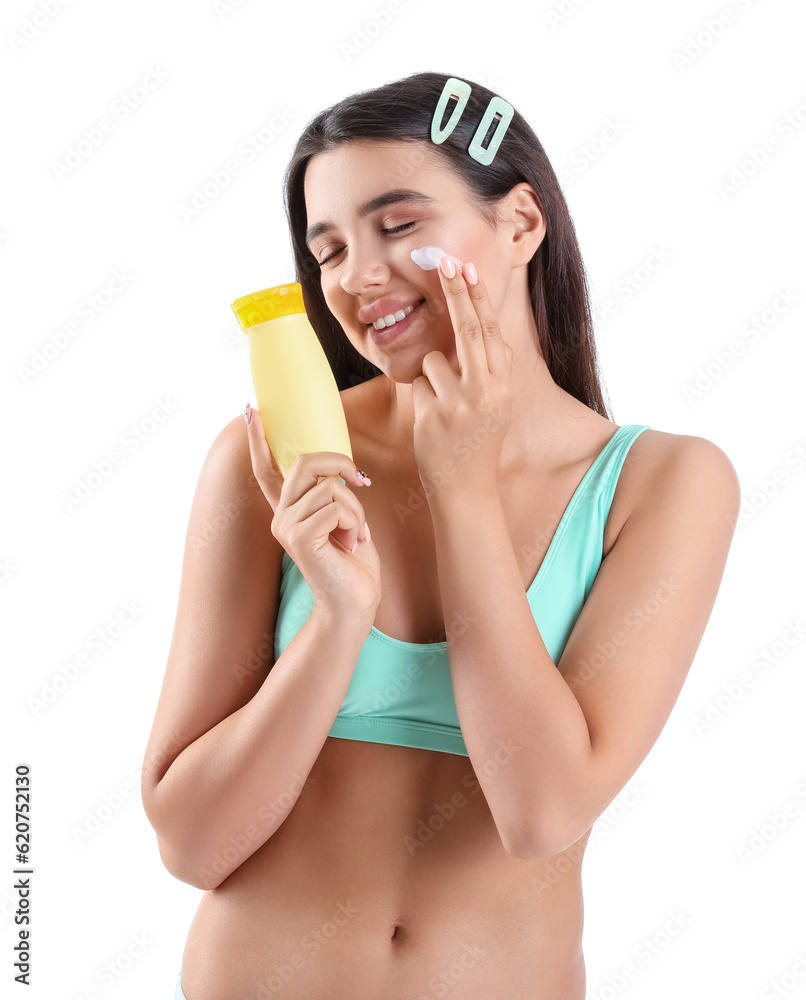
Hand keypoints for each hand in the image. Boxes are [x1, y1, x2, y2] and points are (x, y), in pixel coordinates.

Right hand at [244, 405, 380, 621]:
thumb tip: (341, 471)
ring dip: (356, 508)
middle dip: (343, 465)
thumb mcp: (345, 519)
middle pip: (307, 462)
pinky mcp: (300, 538)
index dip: (259, 440)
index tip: (250, 410)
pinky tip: (351, 544)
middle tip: (363, 483)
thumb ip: (334, 494)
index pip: (267, 470)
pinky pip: (336, 508)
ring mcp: (287, 527)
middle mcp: (282, 516)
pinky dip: (355, 523)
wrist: (354, 602)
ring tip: (355, 534)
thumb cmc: (354, 563)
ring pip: (330, 487)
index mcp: (290, 510)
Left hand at [411, 257, 513, 499]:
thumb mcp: (496, 404)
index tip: (465, 269)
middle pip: (468, 329)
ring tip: (445, 409)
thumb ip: (488, 369)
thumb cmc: (477, 442)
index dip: (477, 298)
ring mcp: (460, 402)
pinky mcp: (434, 414)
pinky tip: (434, 422)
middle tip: (439, 261)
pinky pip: (419, 385)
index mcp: (504, 384)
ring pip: (434, 360)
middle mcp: (487, 390)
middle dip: (453, 292)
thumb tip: (476, 329)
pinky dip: (423, 396)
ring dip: (432, 376)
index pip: (491, 331)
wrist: (466, 489)